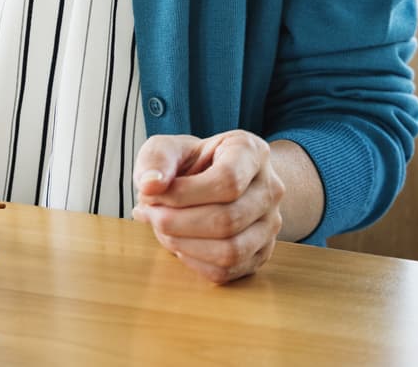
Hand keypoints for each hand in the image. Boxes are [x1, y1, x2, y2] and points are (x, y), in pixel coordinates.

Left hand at [131, 131, 285, 283]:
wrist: (217, 179)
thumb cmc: (194, 162)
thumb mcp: (170, 147)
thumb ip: (156, 159)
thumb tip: (149, 186)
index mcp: (251, 152)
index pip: (228, 180)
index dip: (184, 194)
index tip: (150, 193)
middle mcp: (270, 188)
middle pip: (228, 219)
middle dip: (176, 221)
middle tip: (148, 213)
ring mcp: (270, 224)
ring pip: (231, 250)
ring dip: (184, 244)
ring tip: (160, 228)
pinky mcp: (260, 253)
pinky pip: (228, 270)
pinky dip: (194, 261)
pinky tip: (176, 243)